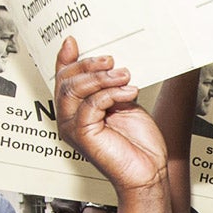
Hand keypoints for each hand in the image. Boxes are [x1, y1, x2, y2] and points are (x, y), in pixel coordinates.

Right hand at [54, 37, 165, 191]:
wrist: (149, 172)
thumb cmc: (139, 145)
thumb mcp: (124, 104)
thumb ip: (110, 87)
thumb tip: (108, 65)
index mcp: (77, 110)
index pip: (63, 79)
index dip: (66, 59)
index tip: (74, 41)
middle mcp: (70, 119)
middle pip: (65, 81)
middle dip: (88, 65)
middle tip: (111, 61)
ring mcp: (74, 128)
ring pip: (74, 89)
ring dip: (101, 78)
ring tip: (124, 76)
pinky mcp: (83, 135)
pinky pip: (90, 104)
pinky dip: (111, 94)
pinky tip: (128, 93)